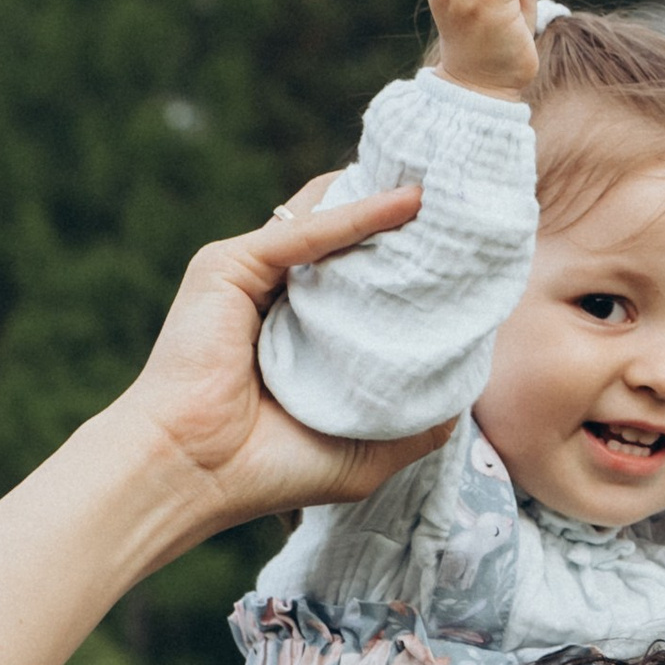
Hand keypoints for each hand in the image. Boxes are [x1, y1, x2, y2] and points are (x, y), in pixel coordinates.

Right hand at [120, 172, 452, 538]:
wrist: (195, 474)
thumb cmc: (268, 472)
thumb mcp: (365, 454)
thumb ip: (415, 421)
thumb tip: (465, 389)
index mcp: (305, 340)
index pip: (364, 289)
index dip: (412, 272)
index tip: (469, 260)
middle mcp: (280, 301)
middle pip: (349, 246)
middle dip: (404, 228)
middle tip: (465, 208)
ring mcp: (254, 279)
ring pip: (328, 225)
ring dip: (385, 204)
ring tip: (446, 190)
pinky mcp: (233, 265)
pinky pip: (304, 230)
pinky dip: (357, 215)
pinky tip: (407, 203)